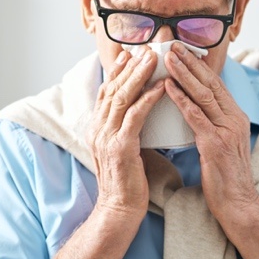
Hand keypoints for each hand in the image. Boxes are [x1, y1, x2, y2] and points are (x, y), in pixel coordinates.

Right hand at [89, 48, 164, 215]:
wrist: (119, 209)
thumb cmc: (126, 181)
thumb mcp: (122, 149)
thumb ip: (126, 129)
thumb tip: (140, 112)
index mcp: (96, 128)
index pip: (106, 92)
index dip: (117, 72)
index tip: (130, 55)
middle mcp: (97, 129)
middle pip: (113, 89)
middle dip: (129, 67)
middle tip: (145, 49)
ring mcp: (106, 137)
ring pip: (123, 97)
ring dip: (139, 75)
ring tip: (154, 59)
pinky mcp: (120, 147)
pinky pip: (135, 115)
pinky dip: (148, 98)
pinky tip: (161, 87)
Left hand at [163, 44, 258, 220]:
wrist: (238, 204)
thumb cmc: (225, 177)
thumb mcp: (223, 144)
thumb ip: (213, 124)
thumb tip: (195, 108)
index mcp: (235, 117)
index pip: (216, 84)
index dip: (199, 66)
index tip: (183, 50)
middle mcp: (234, 119)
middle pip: (210, 83)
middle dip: (191, 62)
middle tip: (173, 45)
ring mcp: (226, 131)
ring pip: (203, 95)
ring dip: (184, 74)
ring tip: (168, 58)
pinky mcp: (216, 144)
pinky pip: (196, 117)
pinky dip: (181, 99)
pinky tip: (168, 88)